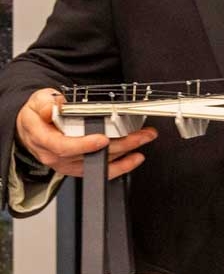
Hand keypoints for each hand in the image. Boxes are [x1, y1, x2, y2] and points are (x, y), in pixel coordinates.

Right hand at [15, 88, 157, 179]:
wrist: (31, 129)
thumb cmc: (36, 116)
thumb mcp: (37, 101)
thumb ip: (47, 102)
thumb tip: (55, 105)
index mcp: (43, 139)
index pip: (63, 146)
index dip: (84, 145)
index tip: (103, 139)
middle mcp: (55, 156)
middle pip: (89, 155)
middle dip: (119, 145)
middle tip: (139, 135)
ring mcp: (67, 164)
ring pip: (98, 163)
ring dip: (125, 153)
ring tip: (143, 140)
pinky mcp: (78, 167)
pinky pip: (100, 171)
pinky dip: (120, 166)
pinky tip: (135, 158)